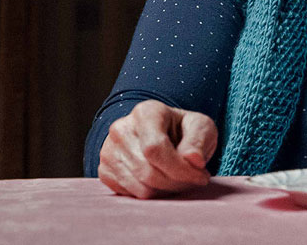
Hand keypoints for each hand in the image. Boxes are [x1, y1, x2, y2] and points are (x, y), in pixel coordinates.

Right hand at [98, 100, 217, 197]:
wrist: (162, 134)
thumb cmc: (183, 129)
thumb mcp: (201, 126)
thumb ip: (199, 140)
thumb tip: (194, 160)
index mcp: (145, 112)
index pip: (155, 148)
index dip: (180, 169)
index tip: (201, 176)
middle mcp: (121, 129)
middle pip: (148, 171)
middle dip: (177, 183)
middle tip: (194, 181)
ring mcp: (108, 150)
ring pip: (140, 187)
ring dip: (167, 191)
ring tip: (181, 181)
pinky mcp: (105, 170)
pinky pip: (130, 194)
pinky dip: (152, 195)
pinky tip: (163, 183)